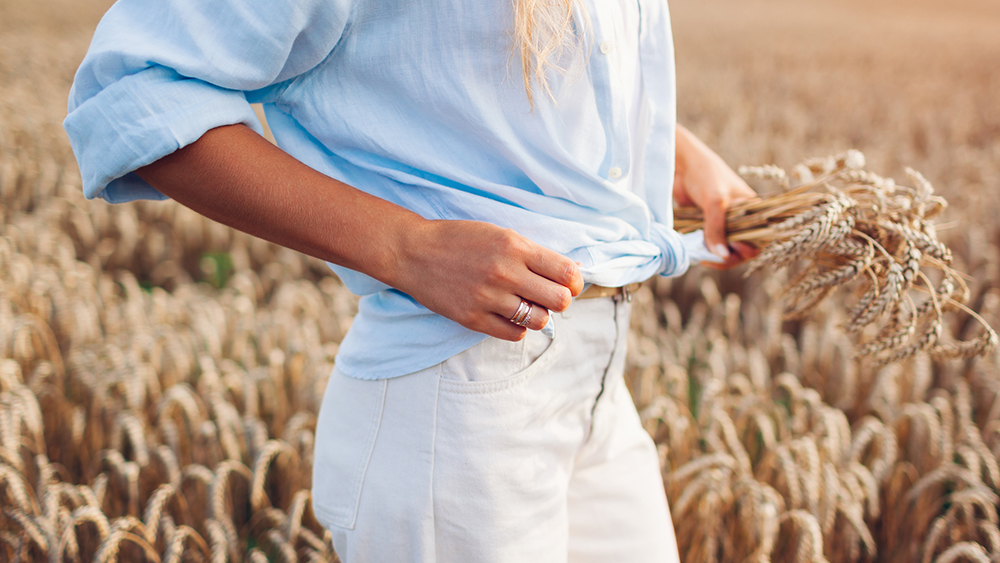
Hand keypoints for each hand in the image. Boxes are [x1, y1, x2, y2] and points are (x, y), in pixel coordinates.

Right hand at [392, 220, 583, 340]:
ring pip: (539, 321)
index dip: (575, 282)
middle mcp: (505, 273)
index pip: (566, 273)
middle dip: (560, 300)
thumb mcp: (500, 234)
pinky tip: (508, 315)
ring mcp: (488, 298)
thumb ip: (532, 253)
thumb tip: (568, 274)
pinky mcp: (473, 318)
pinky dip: (518, 327)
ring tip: (526, 305)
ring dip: (538, 315)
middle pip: (560, 301)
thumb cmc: (459, 239)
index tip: (569, 284)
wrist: (413, 251)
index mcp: (515, 247)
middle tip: (549, 296)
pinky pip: (514, 334)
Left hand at [673, 125, 758, 268]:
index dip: (747, 249)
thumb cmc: (705, 175)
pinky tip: (694, 249)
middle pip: (741, 249)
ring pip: (723, 249)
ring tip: (699, 253)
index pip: (758, 240)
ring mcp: (723, 223)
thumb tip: (721, 256)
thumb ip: (717, 228)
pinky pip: (709, 244)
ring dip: (713, 254)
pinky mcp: (707, 225)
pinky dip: (703, 249)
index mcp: (753, 210)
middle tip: (708, 256)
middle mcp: (741, 219)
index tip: (730, 249)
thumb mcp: (715, 201)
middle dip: (727, 256)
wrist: (681, 165)